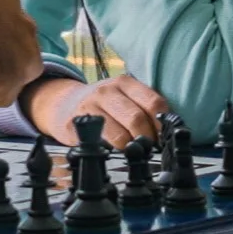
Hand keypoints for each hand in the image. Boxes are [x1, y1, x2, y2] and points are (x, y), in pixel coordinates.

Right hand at [26, 73, 169, 148]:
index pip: (154, 102)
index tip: (164, 137)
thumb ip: (144, 108)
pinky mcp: (75, 124)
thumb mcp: (124, 97)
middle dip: (148, 139)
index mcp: (124, 82)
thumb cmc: (104, 105)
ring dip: (131, 148)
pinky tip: (114, 150)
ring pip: (120, 135)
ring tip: (134, 151)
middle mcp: (106, 91)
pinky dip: (111, 151)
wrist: (64, 105)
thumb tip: (168, 130)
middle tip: (149, 148)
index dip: (162, 124)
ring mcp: (89, 107)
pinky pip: (100, 144)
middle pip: (137, 119)